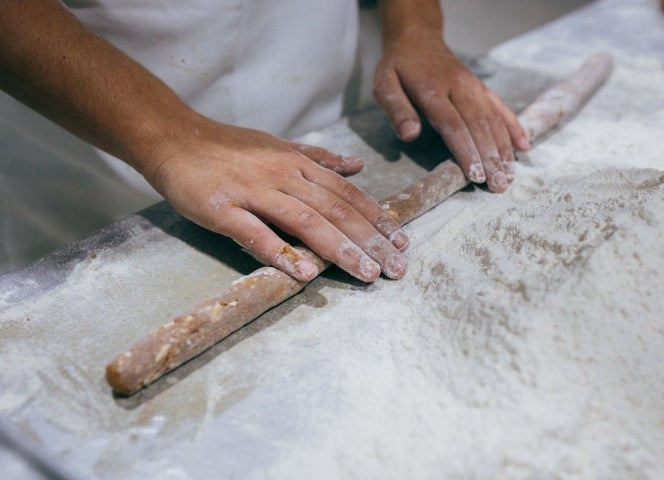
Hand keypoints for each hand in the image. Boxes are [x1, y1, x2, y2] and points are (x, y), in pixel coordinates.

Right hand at [146, 115, 408, 282]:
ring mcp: (252, 191)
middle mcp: (282, 175)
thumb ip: (319, 158)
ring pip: (305, 221)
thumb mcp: (278, 145)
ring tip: (365, 273)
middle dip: (370, 240)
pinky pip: (255, 233)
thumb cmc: (227, 146)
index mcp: (296, 162)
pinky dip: (281, 252)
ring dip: (339, 249)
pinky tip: (304, 273)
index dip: (376, 217)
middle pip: (335, 210)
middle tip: (396, 267)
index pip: (346, 193)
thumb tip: (357, 166)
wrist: (173, 137)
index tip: (401, 240)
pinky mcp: (222, 209)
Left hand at [373, 28, 528, 191]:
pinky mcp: (482, 88)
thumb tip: (409, 134)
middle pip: (479, 126)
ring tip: (509, 177)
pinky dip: (514, 127)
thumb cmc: (398, 68)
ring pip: (494, 120)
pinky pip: (502, 108)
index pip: (453, 124)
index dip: (466, 151)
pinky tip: (523, 147)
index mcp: (433, 90)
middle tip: (499, 186)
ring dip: (504, 150)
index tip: (476, 175)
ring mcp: (474, 87)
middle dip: (491, 158)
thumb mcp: (384, 85)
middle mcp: (459, 87)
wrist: (417, 37)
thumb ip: (397, 110)